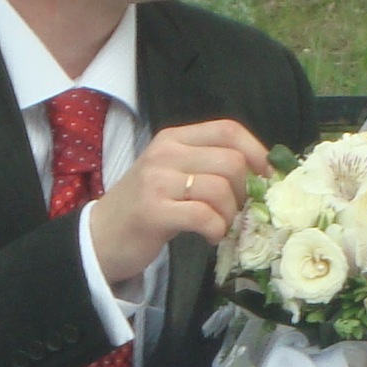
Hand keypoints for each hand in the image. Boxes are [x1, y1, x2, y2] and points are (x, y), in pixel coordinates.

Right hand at [85, 119, 269, 283]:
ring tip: (220, 226)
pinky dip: (216, 230)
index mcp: (174, 138)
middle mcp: (165, 153)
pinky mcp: (154, 211)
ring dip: (231, 215)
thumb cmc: (144, 208)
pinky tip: (209, 237)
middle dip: (245, 191)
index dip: (257, 153)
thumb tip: (262, 174)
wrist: (100, 236)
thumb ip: (208, 167)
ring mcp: (157, 181)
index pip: (228, 130)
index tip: (267, 178)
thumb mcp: (172, 174)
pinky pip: (204, 216)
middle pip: (231, 161)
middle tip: (237, 211)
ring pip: (221, 189)